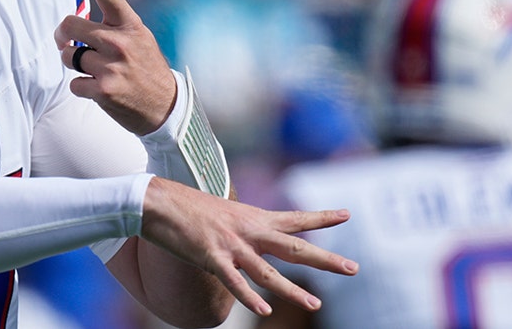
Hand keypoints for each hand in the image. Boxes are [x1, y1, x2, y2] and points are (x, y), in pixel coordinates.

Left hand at [54, 0, 176, 134]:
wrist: (165, 108)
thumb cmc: (145, 64)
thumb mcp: (137, 32)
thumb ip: (117, 2)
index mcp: (129, 25)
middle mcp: (120, 42)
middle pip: (70, 24)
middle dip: (64, 36)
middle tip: (69, 44)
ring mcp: (112, 67)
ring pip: (68, 56)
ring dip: (75, 64)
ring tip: (95, 70)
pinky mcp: (104, 91)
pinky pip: (73, 83)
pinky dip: (81, 87)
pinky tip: (99, 89)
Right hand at [143, 177, 357, 316]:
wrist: (157, 201)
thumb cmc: (185, 206)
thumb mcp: (222, 212)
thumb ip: (240, 226)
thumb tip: (248, 236)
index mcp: (253, 217)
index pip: (295, 218)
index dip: (322, 218)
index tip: (347, 215)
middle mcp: (249, 230)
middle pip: (295, 247)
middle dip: (325, 259)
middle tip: (353, 268)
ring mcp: (232, 245)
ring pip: (269, 272)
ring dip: (293, 290)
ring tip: (316, 304)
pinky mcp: (212, 258)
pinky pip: (235, 282)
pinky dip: (250, 297)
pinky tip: (265, 310)